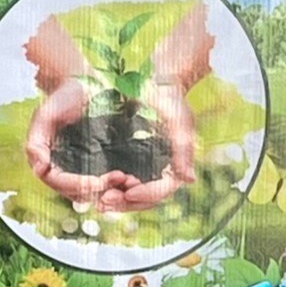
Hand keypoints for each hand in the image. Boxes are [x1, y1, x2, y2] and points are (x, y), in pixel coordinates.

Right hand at [25, 73, 118, 202]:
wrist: (84, 85)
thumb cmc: (62, 98)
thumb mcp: (45, 115)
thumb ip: (36, 142)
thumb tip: (40, 169)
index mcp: (48, 162)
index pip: (60, 183)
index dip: (77, 186)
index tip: (96, 182)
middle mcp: (64, 169)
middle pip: (78, 193)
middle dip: (98, 190)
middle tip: (118, 178)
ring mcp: (82, 168)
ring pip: (94, 191)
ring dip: (111, 190)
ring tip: (129, 181)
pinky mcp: (100, 163)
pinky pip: (108, 181)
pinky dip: (119, 184)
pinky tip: (132, 178)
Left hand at [96, 6, 214, 211]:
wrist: (156, 83)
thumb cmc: (170, 99)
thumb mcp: (179, 122)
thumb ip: (184, 150)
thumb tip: (188, 181)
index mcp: (178, 165)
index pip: (164, 191)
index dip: (147, 195)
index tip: (129, 193)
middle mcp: (164, 171)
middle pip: (146, 199)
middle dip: (126, 203)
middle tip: (105, 202)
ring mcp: (148, 168)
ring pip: (132, 195)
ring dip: (117, 200)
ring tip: (99, 200)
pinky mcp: (133, 162)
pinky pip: (123, 183)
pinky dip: (111, 188)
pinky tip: (97, 188)